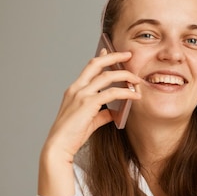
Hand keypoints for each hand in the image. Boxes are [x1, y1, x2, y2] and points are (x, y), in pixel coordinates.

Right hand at [38, 50, 140, 195]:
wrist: (59, 145)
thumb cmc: (72, 134)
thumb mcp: (90, 120)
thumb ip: (102, 114)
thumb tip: (114, 112)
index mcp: (75, 90)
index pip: (89, 68)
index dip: (101, 57)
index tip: (109, 49)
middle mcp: (77, 88)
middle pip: (96, 64)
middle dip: (114, 56)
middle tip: (128, 55)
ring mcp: (81, 95)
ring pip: (107, 76)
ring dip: (125, 75)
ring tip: (137, 79)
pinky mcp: (88, 104)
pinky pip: (112, 93)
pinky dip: (126, 93)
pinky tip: (135, 95)